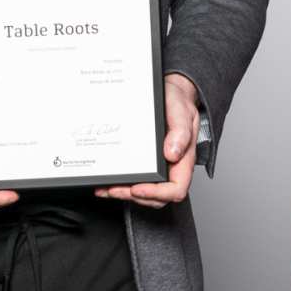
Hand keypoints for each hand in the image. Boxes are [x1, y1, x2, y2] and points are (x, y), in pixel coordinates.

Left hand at [96, 73, 198, 207]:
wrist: (171, 92)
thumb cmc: (178, 102)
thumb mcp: (181, 111)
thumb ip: (180, 131)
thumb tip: (172, 153)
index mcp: (184, 159)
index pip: (176, 189)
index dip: (157, 194)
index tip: (138, 188)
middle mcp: (172, 167)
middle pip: (157, 197)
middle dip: (134, 196)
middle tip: (115, 189)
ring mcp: (159, 167)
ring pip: (145, 193)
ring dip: (125, 194)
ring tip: (107, 189)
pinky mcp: (147, 163)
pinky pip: (137, 181)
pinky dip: (121, 185)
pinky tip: (106, 183)